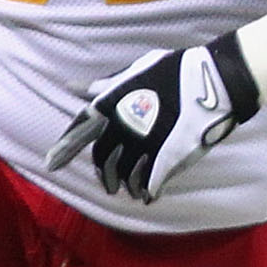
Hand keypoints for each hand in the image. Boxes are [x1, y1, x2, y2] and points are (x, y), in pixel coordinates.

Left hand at [44, 31, 261, 203]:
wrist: (216, 81)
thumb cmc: (176, 71)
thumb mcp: (137, 71)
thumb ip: (106, 86)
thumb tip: (75, 87)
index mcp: (112, 104)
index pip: (79, 131)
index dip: (63, 149)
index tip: (51, 164)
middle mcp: (123, 127)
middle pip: (102, 160)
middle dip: (103, 175)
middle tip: (107, 185)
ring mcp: (145, 145)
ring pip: (125, 176)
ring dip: (125, 186)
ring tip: (130, 190)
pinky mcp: (167, 160)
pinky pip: (149, 184)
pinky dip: (147, 192)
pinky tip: (148, 196)